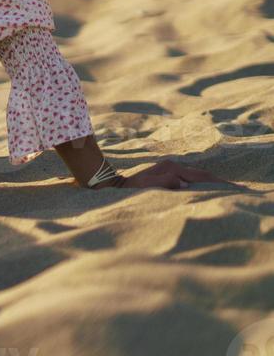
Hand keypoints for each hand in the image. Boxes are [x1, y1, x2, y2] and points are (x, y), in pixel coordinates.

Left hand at [112, 159, 243, 189]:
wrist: (118, 184)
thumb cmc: (132, 189)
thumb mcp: (148, 185)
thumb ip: (166, 182)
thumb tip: (184, 183)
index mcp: (172, 167)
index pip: (201, 176)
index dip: (218, 182)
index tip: (232, 188)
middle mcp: (173, 165)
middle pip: (203, 174)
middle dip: (219, 182)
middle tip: (236, 190)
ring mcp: (171, 168)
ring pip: (198, 176)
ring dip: (212, 183)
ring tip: (226, 190)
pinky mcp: (169, 173)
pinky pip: (191, 179)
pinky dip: (202, 184)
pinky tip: (208, 190)